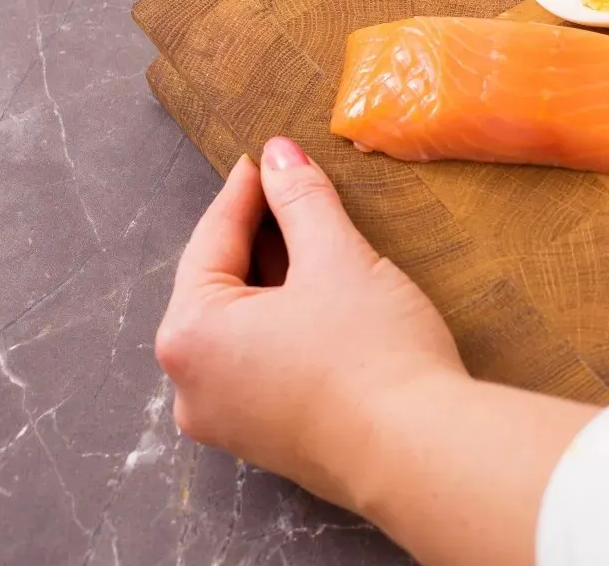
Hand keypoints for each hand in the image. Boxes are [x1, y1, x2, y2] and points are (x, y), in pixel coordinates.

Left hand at [155, 137, 464, 511]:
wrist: (418, 452)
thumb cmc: (373, 355)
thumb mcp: (338, 258)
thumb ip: (302, 200)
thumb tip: (280, 156)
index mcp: (190, 335)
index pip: (212, 241)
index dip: (245, 192)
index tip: (265, 158)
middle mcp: (191, 385)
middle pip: (220, 288)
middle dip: (258, 239)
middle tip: (290, 193)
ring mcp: (226, 421)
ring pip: (242, 329)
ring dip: (273, 284)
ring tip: (313, 244)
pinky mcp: (266, 441)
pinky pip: (261, 366)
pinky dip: (284, 328)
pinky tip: (323, 306)